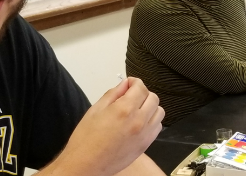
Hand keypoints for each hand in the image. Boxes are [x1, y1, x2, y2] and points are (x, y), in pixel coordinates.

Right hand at [43, 78, 163, 175]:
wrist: (87, 164)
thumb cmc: (86, 139)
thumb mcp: (95, 109)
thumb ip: (113, 94)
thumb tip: (125, 84)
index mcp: (124, 109)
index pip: (140, 87)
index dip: (134, 82)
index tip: (129, 84)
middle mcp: (139, 120)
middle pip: (153, 98)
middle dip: (143, 93)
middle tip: (131, 96)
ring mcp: (145, 134)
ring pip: (159, 111)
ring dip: (150, 107)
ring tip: (137, 109)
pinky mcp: (146, 144)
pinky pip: (157, 126)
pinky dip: (152, 120)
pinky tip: (140, 122)